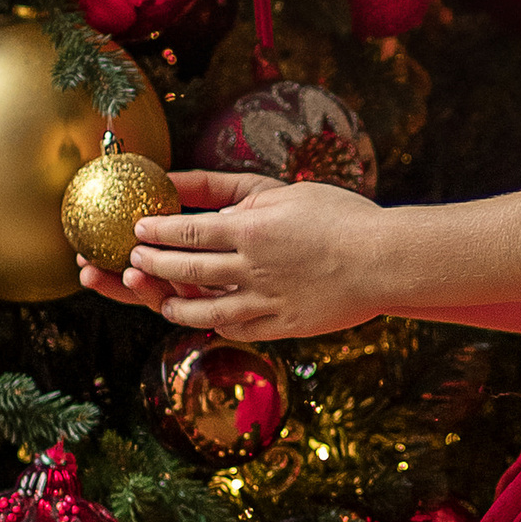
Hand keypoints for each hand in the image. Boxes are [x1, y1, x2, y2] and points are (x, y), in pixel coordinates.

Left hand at [75, 169, 389, 336]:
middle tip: (134, 261)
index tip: (138, 230)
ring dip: (174, 306)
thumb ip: (234, 195)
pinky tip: (205, 321)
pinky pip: (238, 330)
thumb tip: (195, 199)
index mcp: (251, 230)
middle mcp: (252, 269)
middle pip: (187, 271)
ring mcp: (266, 302)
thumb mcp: (283, 192)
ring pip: (205, 311)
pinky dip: (216, 325)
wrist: (386, 260)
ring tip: (160, 300)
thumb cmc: (340, 216)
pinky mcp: (283, 327)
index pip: (187, 232)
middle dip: (153, 266)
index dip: (156, 232)